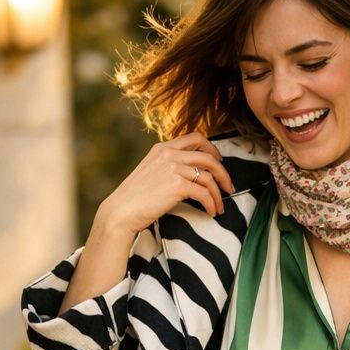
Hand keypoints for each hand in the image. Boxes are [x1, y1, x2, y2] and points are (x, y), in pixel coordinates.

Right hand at [95, 133, 237, 238]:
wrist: (121, 211)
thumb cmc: (135, 198)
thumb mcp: (150, 171)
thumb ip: (168, 166)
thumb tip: (191, 173)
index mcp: (163, 148)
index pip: (195, 137)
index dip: (212, 149)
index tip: (219, 162)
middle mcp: (169, 153)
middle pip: (208, 157)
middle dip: (223, 173)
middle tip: (228, 188)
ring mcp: (173, 168)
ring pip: (209, 177)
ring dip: (219, 194)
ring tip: (220, 207)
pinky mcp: (177, 185)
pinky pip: (204, 193)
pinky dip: (211, 204)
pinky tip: (211, 212)